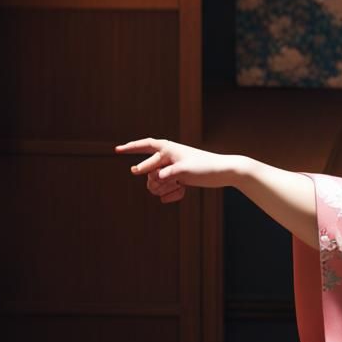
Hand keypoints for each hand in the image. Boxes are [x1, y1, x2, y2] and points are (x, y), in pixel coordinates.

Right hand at [117, 137, 233, 203]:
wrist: (224, 173)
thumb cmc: (206, 167)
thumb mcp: (185, 170)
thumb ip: (167, 173)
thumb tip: (153, 178)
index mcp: (168, 149)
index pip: (144, 146)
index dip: (130, 148)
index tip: (117, 150)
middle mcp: (168, 158)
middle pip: (148, 171)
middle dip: (155, 180)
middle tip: (171, 181)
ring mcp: (173, 170)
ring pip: (155, 183)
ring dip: (164, 189)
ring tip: (178, 187)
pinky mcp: (179, 180)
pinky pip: (166, 191)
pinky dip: (172, 195)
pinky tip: (182, 192)